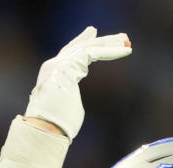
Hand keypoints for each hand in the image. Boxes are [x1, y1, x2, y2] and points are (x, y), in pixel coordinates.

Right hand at [25, 26, 130, 140]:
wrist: (45, 129)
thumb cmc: (58, 127)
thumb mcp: (70, 108)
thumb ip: (73, 98)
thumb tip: (75, 101)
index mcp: (53, 75)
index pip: (70, 53)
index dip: (83, 41)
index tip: (94, 32)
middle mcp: (54, 66)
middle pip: (81, 46)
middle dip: (101, 40)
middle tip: (121, 36)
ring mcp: (58, 64)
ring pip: (88, 47)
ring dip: (109, 43)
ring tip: (127, 40)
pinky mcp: (67, 66)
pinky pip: (93, 53)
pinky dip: (111, 51)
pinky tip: (125, 51)